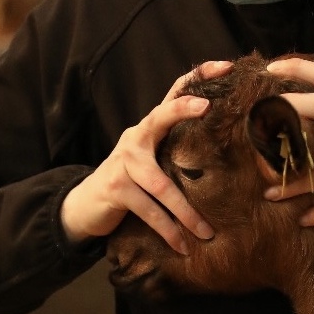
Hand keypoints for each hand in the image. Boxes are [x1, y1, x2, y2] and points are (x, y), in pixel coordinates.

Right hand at [60, 61, 232, 253]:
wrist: (87, 206)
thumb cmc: (130, 183)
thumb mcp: (153, 161)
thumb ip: (177, 150)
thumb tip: (226, 150)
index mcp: (149, 129)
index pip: (173, 93)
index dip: (197, 76)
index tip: (225, 66)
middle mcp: (135, 138)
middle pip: (160, 118)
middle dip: (182, 109)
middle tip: (208, 108)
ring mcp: (123, 163)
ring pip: (162, 185)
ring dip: (187, 214)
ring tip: (208, 232)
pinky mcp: (116, 188)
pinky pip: (149, 211)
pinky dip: (168, 231)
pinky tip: (183, 247)